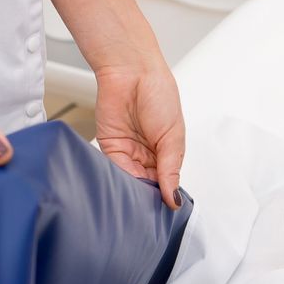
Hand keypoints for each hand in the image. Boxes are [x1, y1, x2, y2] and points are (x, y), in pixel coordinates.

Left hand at [92, 57, 185, 207]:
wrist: (131, 72)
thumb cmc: (159, 95)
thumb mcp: (173, 137)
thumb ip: (171, 169)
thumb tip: (174, 197)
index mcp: (167, 152)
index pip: (166, 183)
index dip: (165, 196)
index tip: (165, 211)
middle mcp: (148, 154)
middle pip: (147, 185)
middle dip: (148, 197)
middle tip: (149, 211)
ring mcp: (128, 152)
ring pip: (130, 181)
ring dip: (133, 191)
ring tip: (137, 200)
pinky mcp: (109, 147)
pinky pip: (113, 170)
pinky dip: (118, 180)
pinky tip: (124, 187)